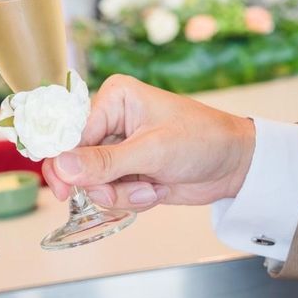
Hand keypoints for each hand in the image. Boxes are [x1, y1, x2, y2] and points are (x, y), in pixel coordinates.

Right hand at [43, 75, 254, 210]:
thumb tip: (61, 167)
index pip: (71, 133)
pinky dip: (131, 199)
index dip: (64, 163)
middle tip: (122, 191)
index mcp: (113, 99)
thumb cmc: (202, 140)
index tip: (64, 191)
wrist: (236, 164)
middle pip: (78, 161)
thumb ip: (104, 162)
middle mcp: (110, 120)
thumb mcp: (152, 151)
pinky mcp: (127, 170)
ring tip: (151, 186)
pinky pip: (111, 193)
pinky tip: (155, 188)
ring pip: (94, 182)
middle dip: (102, 183)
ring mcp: (118, 148)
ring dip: (121, 193)